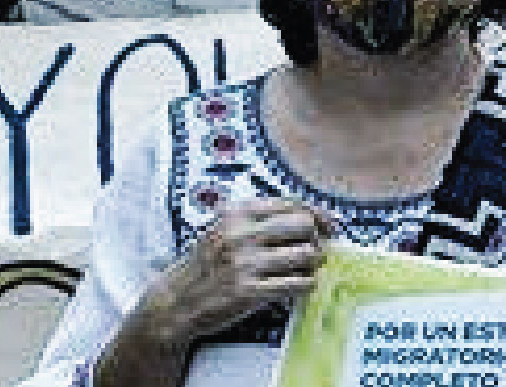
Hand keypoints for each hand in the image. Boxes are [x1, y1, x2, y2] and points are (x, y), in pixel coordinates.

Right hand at [135, 199, 333, 346]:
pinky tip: (300, 286)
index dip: (318, 214)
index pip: (292, 204)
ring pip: (307, 255)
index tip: (330, 226)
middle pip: (305, 226)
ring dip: (315, 264)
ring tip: (307, 270)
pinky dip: (307, 284)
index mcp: (237, 213)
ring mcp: (245, 263)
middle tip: (316, 252)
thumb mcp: (226, 230)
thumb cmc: (208, 265)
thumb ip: (263, 220)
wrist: (176, 301)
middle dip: (318, 239)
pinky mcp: (249, 291)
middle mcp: (241, 234)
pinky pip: (299, 283)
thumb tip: (318, 217)